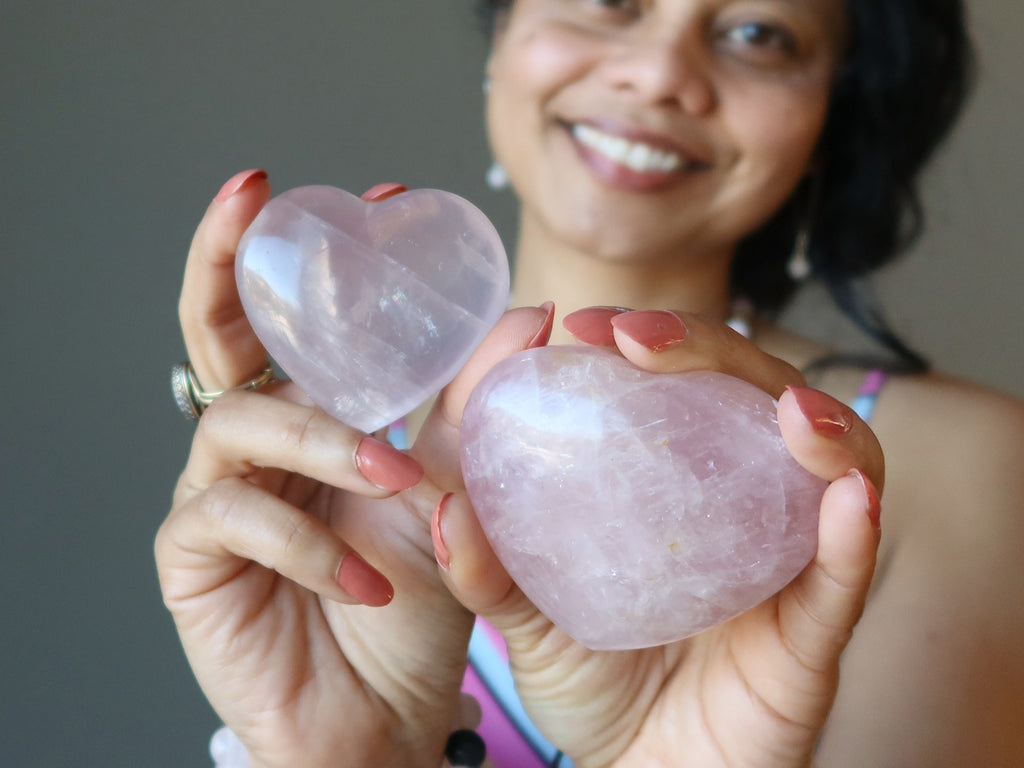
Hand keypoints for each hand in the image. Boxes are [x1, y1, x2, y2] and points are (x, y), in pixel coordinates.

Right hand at [155, 170, 552, 767]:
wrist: (387, 716)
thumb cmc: (418, 604)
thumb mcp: (454, 495)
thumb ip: (472, 410)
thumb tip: (528, 315)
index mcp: (315, 415)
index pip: (298, 316)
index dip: (316, 249)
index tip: (376, 194)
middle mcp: (256, 442)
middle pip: (218, 330)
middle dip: (227, 258)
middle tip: (254, 198)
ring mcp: (215, 493)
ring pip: (240, 422)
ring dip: (323, 438)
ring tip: (393, 476)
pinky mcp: (191, 557)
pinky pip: (233, 518)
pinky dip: (307, 541)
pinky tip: (364, 580)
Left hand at [433, 307, 882, 767]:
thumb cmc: (595, 688)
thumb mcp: (528, 618)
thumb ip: (491, 566)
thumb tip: (445, 506)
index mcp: (677, 484)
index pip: (672, 383)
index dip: (638, 338)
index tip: (571, 323)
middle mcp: (742, 504)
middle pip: (750, 397)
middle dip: (707, 350)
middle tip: (637, 338)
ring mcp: (785, 564)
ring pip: (830, 466)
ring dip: (814, 422)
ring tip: (781, 407)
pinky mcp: (812, 636)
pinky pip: (845, 577)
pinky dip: (853, 534)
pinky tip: (845, 496)